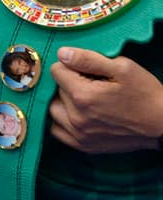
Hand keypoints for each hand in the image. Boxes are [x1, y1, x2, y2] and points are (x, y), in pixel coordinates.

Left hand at [47, 47, 162, 153]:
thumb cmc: (146, 94)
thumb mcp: (122, 68)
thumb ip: (88, 59)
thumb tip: (62, 54)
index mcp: (84, 96)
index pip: (56, 71)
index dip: (70, 65)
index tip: (86, 69)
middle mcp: (77, 118)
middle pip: (55, 90)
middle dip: (68, 83)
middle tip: (90, 83)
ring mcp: (80, 135)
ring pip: (54, 110)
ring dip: (63, 102)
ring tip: (84, 98)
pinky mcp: (84, 146)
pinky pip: (58, 131)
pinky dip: (62, 121)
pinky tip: (78, 114)